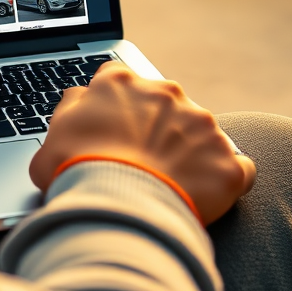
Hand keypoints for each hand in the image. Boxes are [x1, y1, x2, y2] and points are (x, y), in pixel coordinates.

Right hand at [29, 63, 255, 224]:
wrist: (117, 209)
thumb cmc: (76, 173)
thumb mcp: (52, 135)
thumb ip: (72, 108)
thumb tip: (82, 99)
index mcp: (121, 82)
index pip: (120, 81)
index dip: (117, 109)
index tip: (114, 132)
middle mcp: (167, 92)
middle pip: (165, 106)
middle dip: (157, 130)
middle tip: (141, 164)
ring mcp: (202, 125)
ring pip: (201, 134)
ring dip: (189, 154)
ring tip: (170, 187)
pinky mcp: (227, 162)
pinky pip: (239, 168)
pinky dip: (226, 181)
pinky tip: (208, 198)